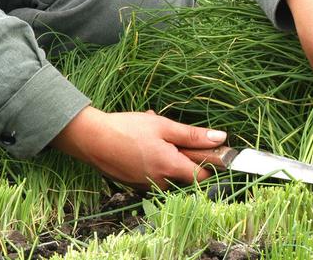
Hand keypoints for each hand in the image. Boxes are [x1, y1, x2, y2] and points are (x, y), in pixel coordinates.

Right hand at [50, 106, 226, 188]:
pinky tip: (142, 143)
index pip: (204, 176)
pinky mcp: (135, 184)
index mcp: (171, 168)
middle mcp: (160, 182)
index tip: (209, 148)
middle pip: (186, 173)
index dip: (210, 162)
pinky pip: (154, 173)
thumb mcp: (164, 126)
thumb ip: (193, 135)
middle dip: (184, 153)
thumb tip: (221, 139)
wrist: (91, 139)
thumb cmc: (128, 129)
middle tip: (171, 135)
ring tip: (153, 135)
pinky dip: (154, 159)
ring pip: (169, 172)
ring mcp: (146, 185)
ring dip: (167, 154)